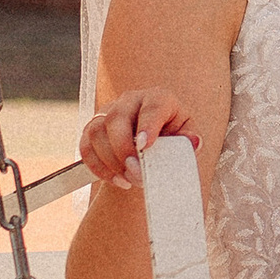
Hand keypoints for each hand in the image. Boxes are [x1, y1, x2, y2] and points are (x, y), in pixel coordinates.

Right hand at [80, 87, 200, 189]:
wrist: (152, 137)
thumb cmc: (171, 132)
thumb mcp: (185, 132)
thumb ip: (189, 138)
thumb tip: (193, 142)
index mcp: (156, 98)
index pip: (151, 106)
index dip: (147, 125)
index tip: (145, 146)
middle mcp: (129, 101)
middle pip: (116, 118)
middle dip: (123, 149)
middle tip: (135, 172)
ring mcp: (107, 113)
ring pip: (97, 132)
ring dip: (110, 160)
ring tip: (127, 179)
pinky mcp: (92, 129)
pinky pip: (86, 146)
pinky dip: (97, 166)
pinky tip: (115, 179)